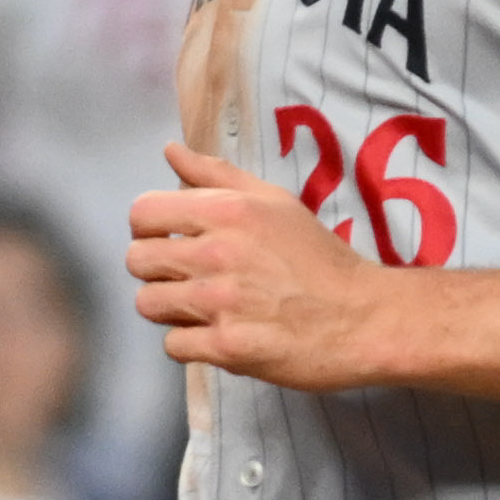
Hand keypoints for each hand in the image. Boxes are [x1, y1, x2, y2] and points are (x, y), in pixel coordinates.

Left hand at [129, 143, 406, 392]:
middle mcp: (218, 253)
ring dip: (170, 308)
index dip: (150, 228)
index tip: (172, 240)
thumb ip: (216, 175)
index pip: (141, 213)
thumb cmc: (318, 258)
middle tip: (188, 277)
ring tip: (204, 307)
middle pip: (137, 260)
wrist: (362, 316)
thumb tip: (170, 151)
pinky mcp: (227, 347)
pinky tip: (219, 334)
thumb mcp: (273, 201)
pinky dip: (192, 344)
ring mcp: (221, 303)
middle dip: (157, 270)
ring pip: (148, 304)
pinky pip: (173, 346)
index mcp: (227, 211)